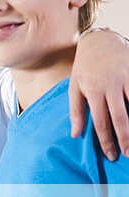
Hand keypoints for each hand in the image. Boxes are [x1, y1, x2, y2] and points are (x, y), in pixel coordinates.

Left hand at [70, 29, 128, 159]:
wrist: (100, 41)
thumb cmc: (84, 68)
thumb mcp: (74, 88)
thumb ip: (76, 112)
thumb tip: (75, 135)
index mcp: (93, 90)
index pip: (101, 122)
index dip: (107, 141)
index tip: (111, 155)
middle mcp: (111, 85)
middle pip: (121, 118)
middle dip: (125, 139)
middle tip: (127, 155)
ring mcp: (127, 77)